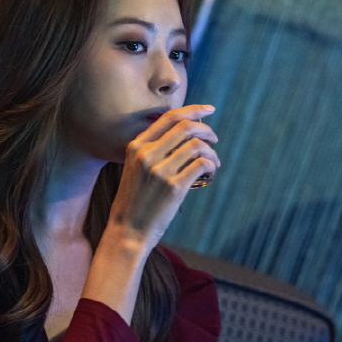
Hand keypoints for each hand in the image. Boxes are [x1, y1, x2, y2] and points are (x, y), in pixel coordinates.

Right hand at [107, 104, 220, 248]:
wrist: (127, 232)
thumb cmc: (134, 201)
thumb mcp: (134, 168)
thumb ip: (152, 150)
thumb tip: (184, 135)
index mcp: (136, 146)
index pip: (169, 117)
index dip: (193, 110)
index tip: (208, 110)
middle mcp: (147, 154)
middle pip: (186, 126)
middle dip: (206, 130)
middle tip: (214, 140)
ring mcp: (160, 170)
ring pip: (197, 145)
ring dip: (211, 152)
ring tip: (213, 163)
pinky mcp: (174, 187)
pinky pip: (201, 165)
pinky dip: (211, 166)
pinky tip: (210, 173)